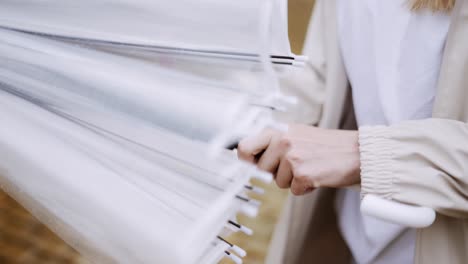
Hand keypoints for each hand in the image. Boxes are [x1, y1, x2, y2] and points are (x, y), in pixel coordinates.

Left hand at [237, 124, 360, 194]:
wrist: (356, 152)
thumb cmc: (324, 145)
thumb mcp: (295, 134)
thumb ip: (272, 143)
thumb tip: (246, 159)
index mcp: (277, 129)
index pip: (243, 148)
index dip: (246, 161)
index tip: (254, 165)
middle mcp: (282, 140)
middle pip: (260, 170)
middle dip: (275, 172)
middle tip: (295, 164)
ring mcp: (292, 157)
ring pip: (278, 182)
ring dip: (292, 180)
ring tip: (309, 166)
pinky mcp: (303, 174)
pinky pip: (293, 191)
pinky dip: (304, 188)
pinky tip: (316, 175)